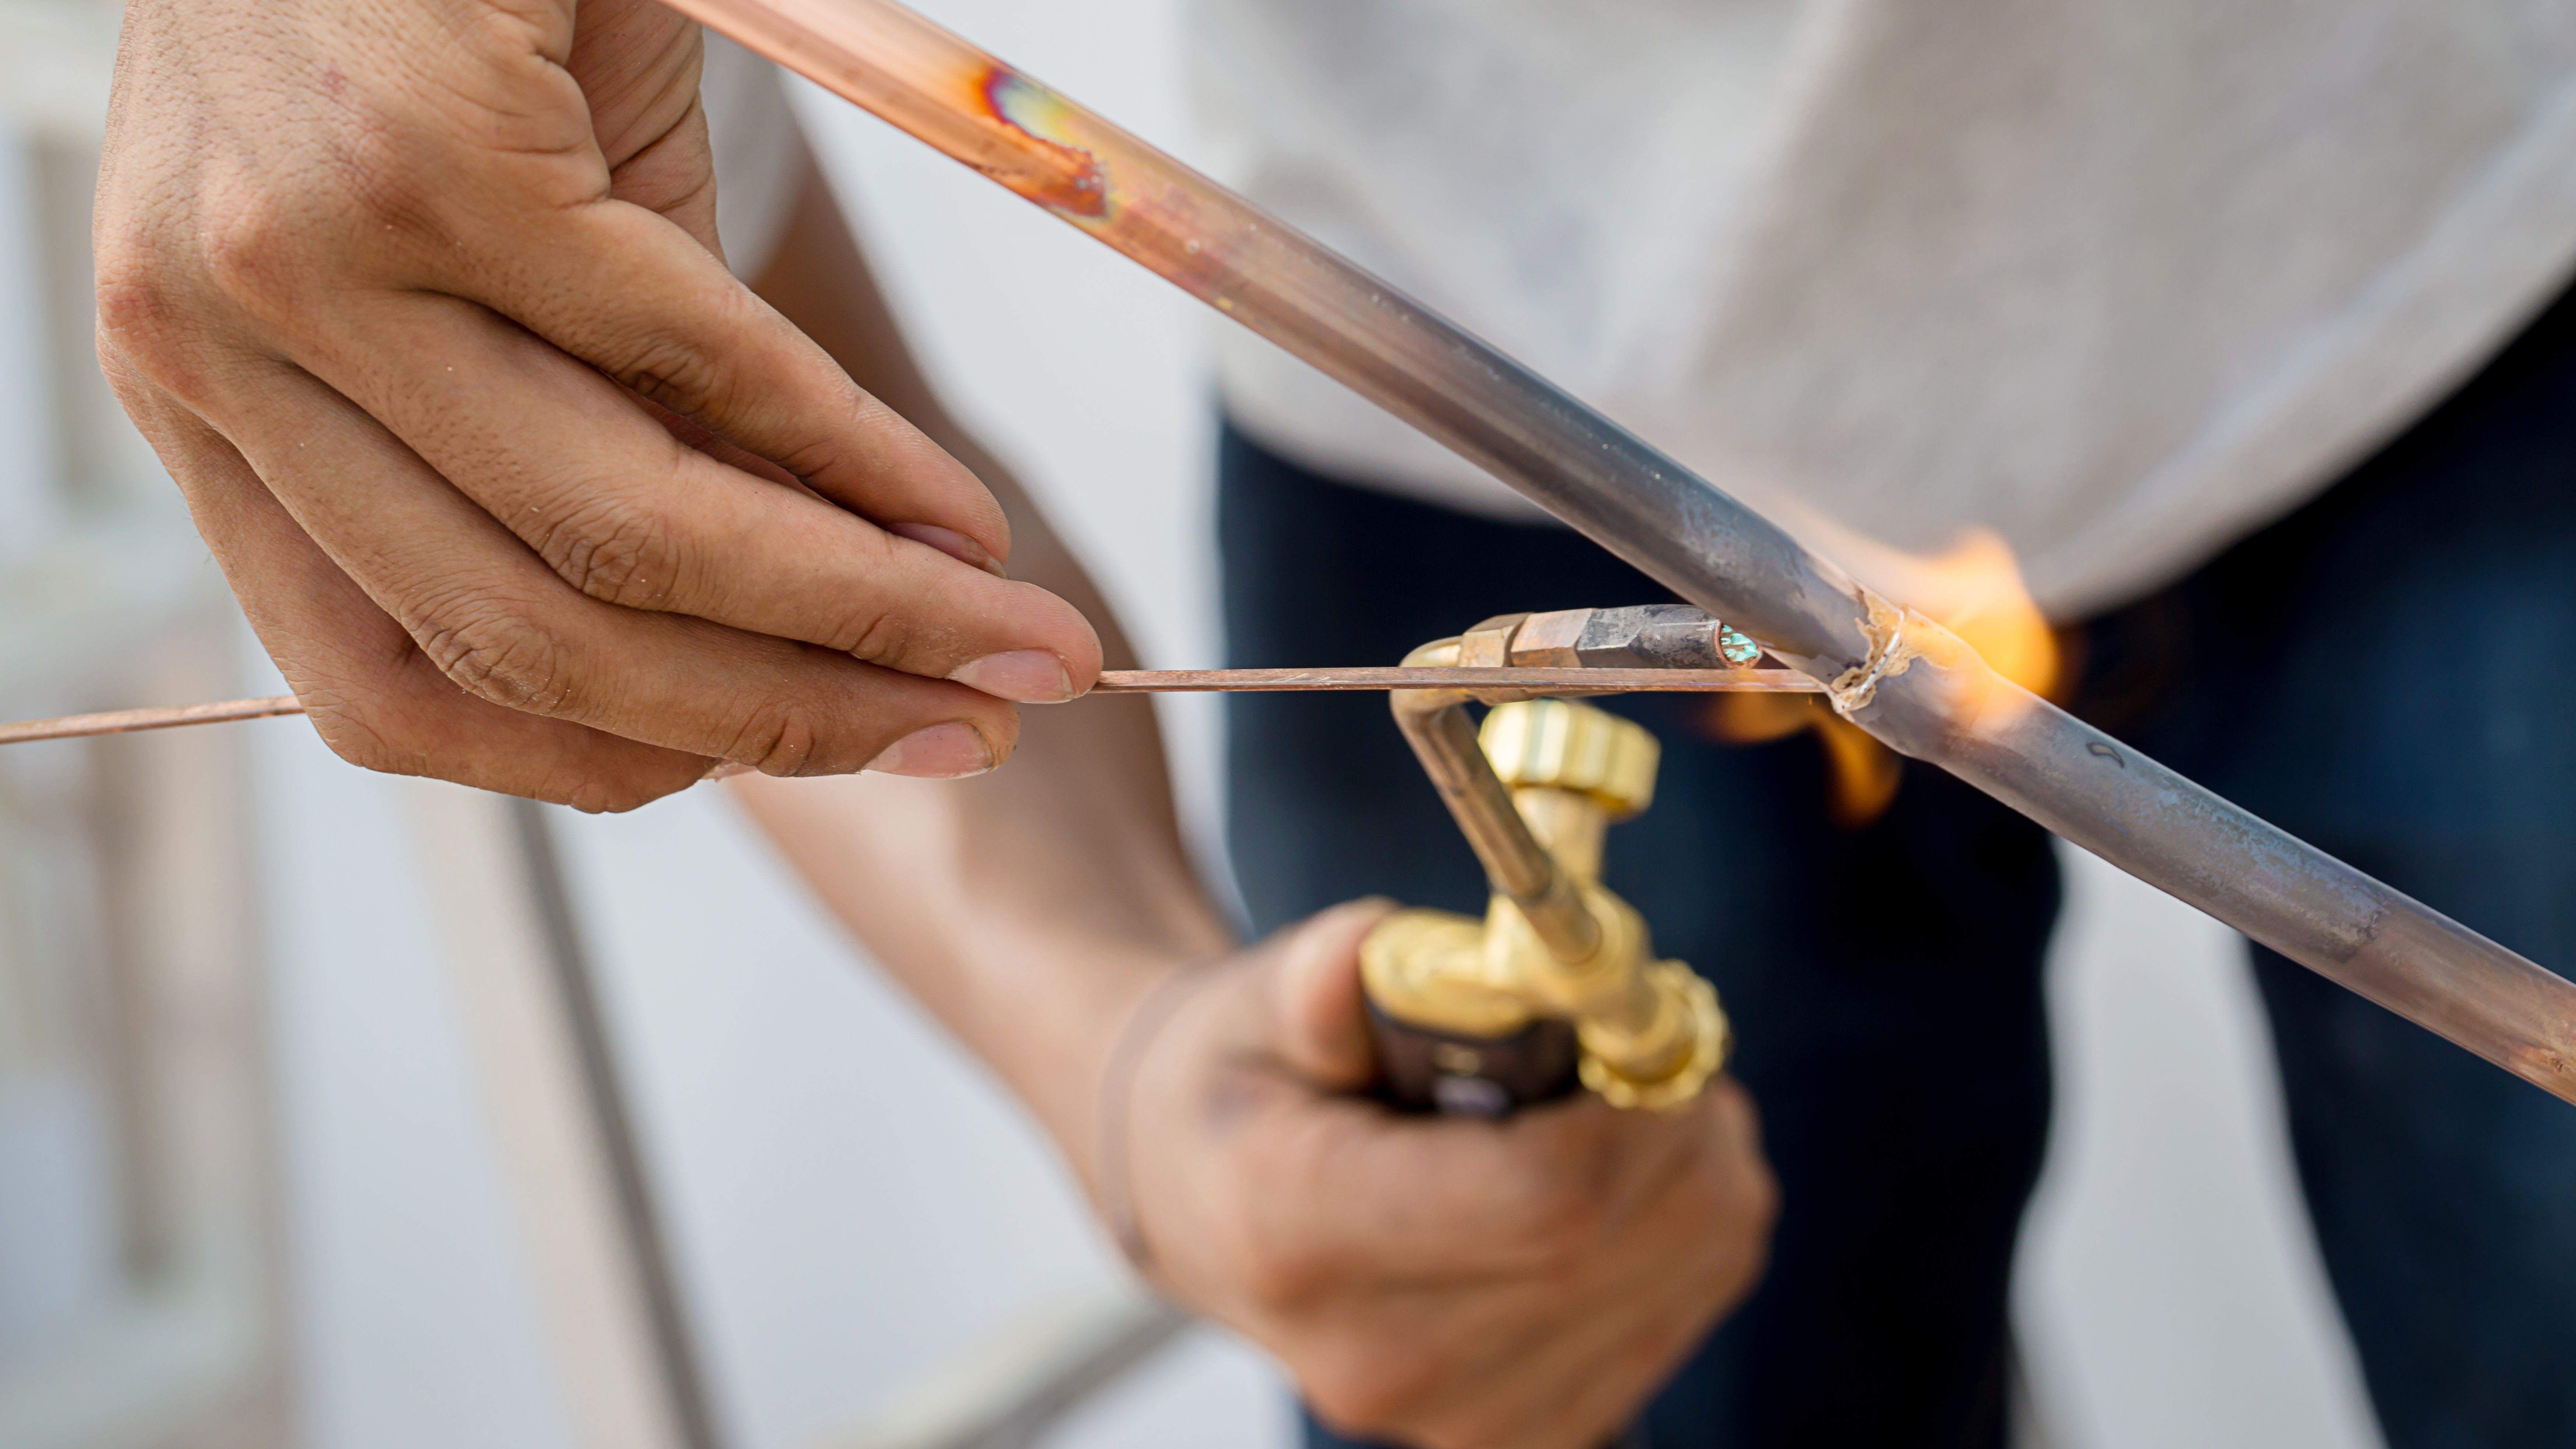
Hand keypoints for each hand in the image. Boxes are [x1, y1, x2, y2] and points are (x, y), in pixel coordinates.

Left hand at [94, 0, 1099, 809]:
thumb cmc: (434, 13)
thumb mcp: (502, 261)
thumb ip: (617, 438)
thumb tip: (804, 614)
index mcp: (211, 410)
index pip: (399, 689)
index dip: (628, 762)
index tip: (806, 750)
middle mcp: (214, 360)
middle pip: (534, 641)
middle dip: (790, 716)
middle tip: (962, 733)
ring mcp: (301, 268)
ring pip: (621, 534)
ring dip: (859, 614)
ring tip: (1005, 642)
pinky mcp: (427, 166)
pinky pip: (696, 365)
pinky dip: (861, 459)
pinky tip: (957, 515)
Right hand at [1119, 904, 1776, 1448]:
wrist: (1199, 1201)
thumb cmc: (1247, 1079)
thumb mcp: (1253, 1004)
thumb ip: (1319, 980)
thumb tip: (1367, 948)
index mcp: (1295, 1232)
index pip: (1540, 1198)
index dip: (1629, 1104)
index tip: (1642, 1014)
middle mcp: (1376, 1358)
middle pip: (1619, 1242)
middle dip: (1676, 1121)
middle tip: (1660, 1032)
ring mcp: (1455, 1419)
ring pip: (1677, 1278)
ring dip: (1702, 1171)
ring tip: (1640, 1097)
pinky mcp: (1526, 1436)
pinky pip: (1678, 1320)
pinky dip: (1692, 1234)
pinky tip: (1632, 1177)